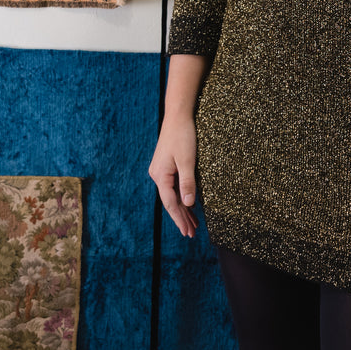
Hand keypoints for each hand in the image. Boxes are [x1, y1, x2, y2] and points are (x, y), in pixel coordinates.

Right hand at [148, 114, 198, 237]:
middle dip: (181, 218)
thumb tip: (188, 204)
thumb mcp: (188, 160)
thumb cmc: (183, 136)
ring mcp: (161, 171)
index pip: (170, 203)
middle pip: (170, 201)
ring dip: (183, 209)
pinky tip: (190, 205)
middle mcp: (158, 175)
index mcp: (160, 175)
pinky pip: (174, 186)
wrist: (178, 116)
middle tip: (191, 234)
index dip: (179, 218)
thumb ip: (188, 182)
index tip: (187, 232)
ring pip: (173, 195)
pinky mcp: (167, 166)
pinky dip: (182, 197)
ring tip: (192, 225)